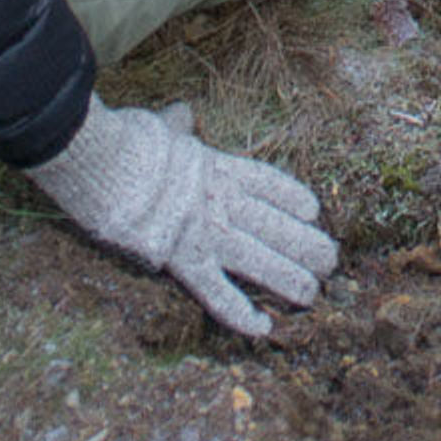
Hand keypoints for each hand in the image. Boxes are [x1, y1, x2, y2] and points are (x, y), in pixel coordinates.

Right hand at [25, 101, 337, 338]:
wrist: (111, 164)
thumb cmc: (133, 142)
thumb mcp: (163, 127)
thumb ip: (177, 124)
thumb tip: (181, 112)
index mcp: (220, 168)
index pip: (270, 185)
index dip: (295, 199)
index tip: (312, 211)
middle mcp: (224, 202)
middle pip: (278, 227)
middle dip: (306, 245)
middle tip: (330, 261)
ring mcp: (208, 233)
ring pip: (262, 261)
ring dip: (290, 280)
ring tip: (312, 295)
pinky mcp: (185, 261)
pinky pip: (219, 293)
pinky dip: (240, 313)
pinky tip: (263, 328)